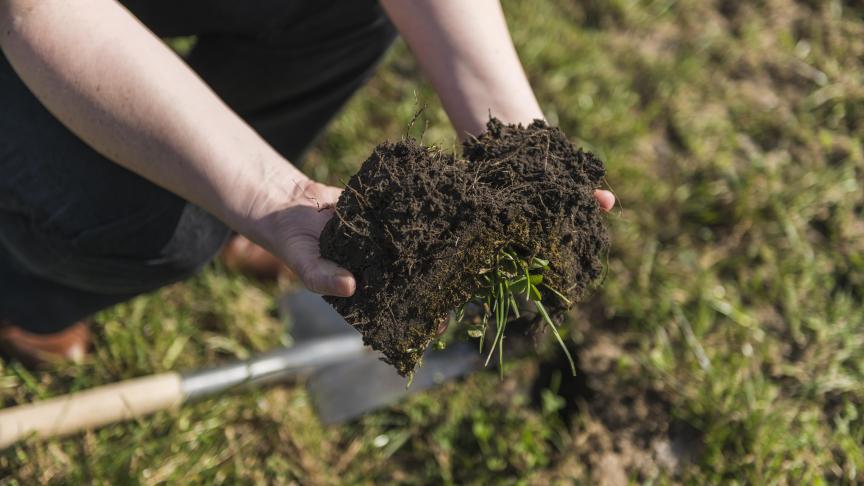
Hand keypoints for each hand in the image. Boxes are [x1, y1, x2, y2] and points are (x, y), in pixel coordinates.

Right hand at [248, 183, 614, 299]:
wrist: (290, 209)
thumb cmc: (295, 247)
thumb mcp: (305, 264)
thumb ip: (324, 278)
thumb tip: (350, 288)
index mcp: (378, 289)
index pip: (412, 303)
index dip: (434, 310)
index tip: (459, 312)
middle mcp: (394, 268)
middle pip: (430, 273)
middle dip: (458, 273)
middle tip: (493, 271)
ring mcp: (398, 241)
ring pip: (431, 242)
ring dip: (455, 239)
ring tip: (490, 234)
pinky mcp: (396, 213)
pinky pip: (419, 212)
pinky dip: (438, 208)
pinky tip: (463, 200)